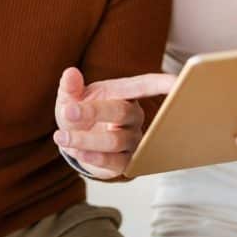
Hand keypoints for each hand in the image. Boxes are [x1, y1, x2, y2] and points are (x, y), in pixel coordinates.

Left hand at [53, 67, 176, 179]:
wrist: (75, 142)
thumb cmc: (79, 112)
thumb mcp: (70, 97)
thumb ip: (70, 86)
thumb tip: (70, 73)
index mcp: (124, 94)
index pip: (145, 85)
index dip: (161, 83)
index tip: (175, 82)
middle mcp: (134, 117)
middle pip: (121, 112)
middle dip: (92, 111)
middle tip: (66, 111)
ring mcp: (133, 141)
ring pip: (115, 141)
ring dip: (84, 139)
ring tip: (61, 136)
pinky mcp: (126, 163)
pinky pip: (114, 162)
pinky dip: (92, 157)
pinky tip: (75, 152)